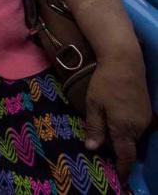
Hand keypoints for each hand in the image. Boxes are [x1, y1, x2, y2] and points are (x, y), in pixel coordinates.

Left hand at [82, 54, 150, 182]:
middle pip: (128, 147)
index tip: (118, 179)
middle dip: (116, 151)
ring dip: (120, 138)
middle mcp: (139, 126)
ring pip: (132, 136)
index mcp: (124, 128)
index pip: (126, 156)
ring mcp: (146, 119)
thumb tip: (93, 148)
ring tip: (104, 131)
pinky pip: (136, 127)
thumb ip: (95, 128)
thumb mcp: (94, 105)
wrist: (125, 62)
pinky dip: (126, 129)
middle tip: (100, 147)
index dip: (122, 169)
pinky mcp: (147, 111)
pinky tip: (113, 119)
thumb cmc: (106, 83)